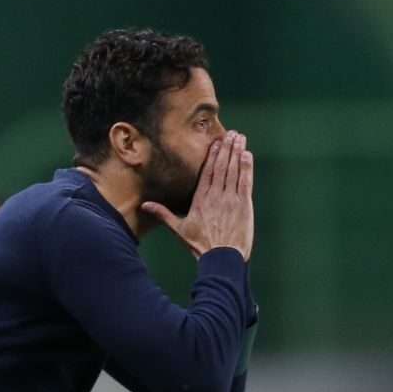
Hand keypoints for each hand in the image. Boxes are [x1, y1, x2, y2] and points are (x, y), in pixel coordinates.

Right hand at [142, 130, 253, 260]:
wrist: (222, 259)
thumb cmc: (201, 245)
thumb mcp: (179, 230)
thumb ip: (163, 214)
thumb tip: (145, 205)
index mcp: (201, 200)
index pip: (207, 172)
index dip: (212, 154)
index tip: (216, 141)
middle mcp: (216, 196)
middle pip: (222, 167)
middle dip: (227, 148)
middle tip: (231, 133)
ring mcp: (231, 200)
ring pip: (235, 171)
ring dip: (238, 153)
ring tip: (240, 138)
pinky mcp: (244, 206)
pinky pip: (246, 182)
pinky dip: (247, 167)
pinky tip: (247, 155)